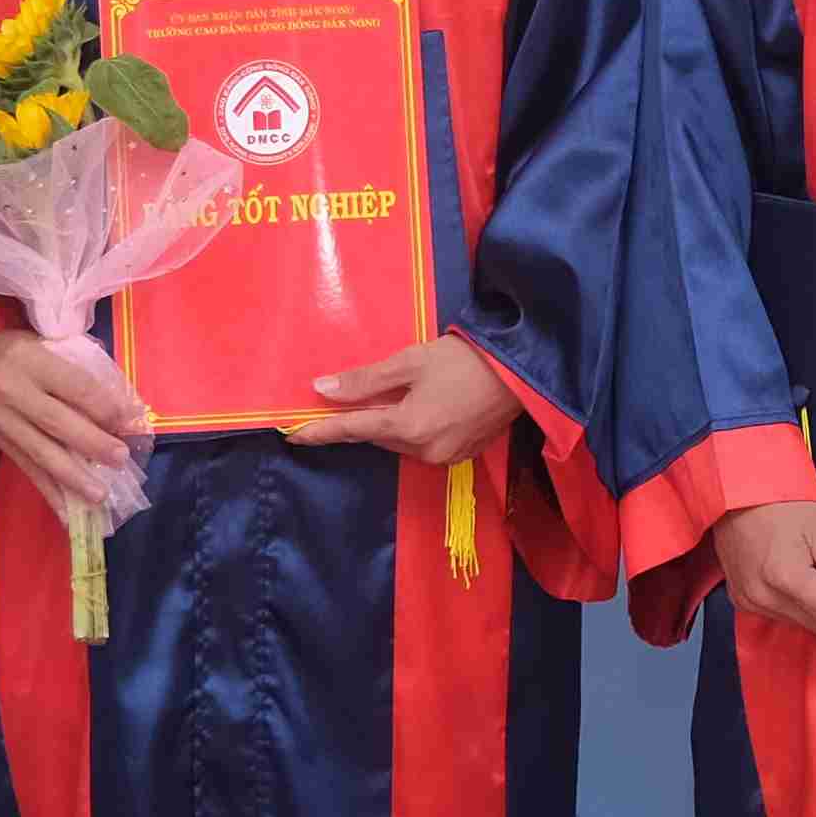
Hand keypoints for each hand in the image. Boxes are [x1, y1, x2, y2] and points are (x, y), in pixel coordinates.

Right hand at [0, 326, 148, 525]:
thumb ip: (78, 371)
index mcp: (31, 359)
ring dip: (72, 478)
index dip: (104, 407)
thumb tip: (121, 408)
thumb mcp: (48, 343)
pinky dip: (49, 491)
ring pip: (40, 452)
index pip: (75, 387)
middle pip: (57, 422)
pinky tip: (67, 511)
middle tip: (120, 460)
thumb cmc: (18, 347)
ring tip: (99, 496)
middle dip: (92, 445)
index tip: (128, 422)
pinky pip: (26, 468)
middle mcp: (11, 390)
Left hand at [290, 333, 522, 469]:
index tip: (292, 435)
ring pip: (401, 442)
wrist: (523, 371)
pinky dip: (417, 429)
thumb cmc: (464, 359)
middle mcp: (424, 451)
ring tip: (402, 395)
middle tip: (350, 399)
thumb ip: (365, 380)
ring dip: (393, 423)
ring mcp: (446, 457)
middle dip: (364, 419)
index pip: (351, 430)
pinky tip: (428, 406)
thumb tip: (322, 390)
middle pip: (378, 436)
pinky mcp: (463, 455)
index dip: (320, 431)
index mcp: (408, 427)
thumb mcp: (410, 361)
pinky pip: (424, 445)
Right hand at [716, 498, 815, 636]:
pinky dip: (786, 601)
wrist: (739, 492)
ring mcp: (747, 601)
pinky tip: (783, 573)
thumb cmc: (785, 505)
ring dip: (807, 604)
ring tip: (801, 566)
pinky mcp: (738, 600)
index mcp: (788, 579)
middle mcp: (763, 597)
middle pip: (814, 625)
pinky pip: (774, 615)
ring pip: (796, 622)